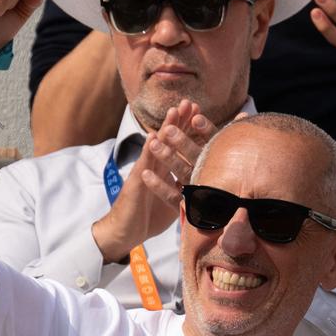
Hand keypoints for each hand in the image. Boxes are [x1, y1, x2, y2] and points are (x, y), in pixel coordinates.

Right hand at [92, 102, 215, 262]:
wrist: (126, 232)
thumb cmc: (149, 218)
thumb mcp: (175, 202)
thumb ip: (188, 191)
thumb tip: (209, 190)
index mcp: (168, 171)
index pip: (183, 148)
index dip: (193, 132)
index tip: (205, 116)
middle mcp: (158, 168)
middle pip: (171, 141)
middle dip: (182, 122)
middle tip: (191, 102)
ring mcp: (146, 172)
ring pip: (158, 146)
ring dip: (166, 128)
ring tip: (175, 110)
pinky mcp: (137, 181)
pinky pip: (143, 164)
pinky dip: (148, 149)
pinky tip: (152, 136)